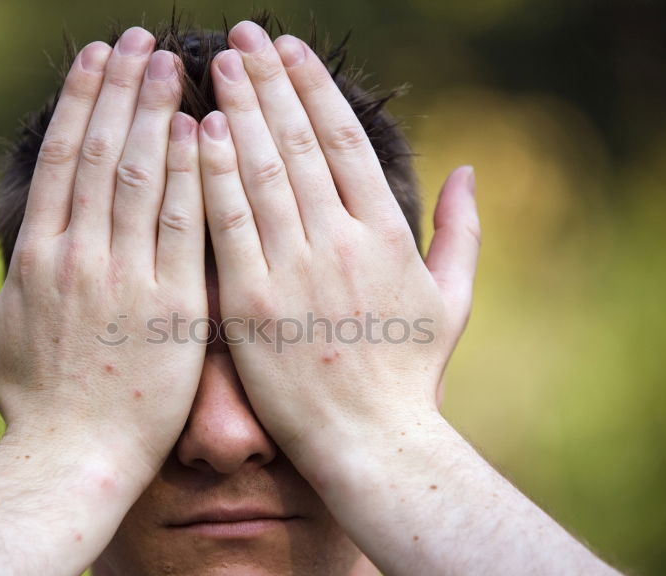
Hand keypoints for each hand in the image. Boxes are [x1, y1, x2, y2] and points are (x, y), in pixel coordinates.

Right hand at [0, 29, 205, 484]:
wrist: (75, 460)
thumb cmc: (28, 402)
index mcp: (35, 257)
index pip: (59, 157)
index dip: (79, 99)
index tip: (96, 55)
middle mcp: (79, 257)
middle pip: (102, 152)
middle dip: (123, 89)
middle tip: (143, 40)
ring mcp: (128, 280)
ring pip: (144, 178)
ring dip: (159, 116)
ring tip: (176, 66)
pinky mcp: (176, 308)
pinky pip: (186, 228)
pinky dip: (194, 177)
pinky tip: (208, 134)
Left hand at [198, 21, 479, 472]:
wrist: (371, 445)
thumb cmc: (411, 377)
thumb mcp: (453, 301)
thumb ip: (461, 232)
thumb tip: (468, 170)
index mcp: (387, 236)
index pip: (345, 142)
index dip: (315, 89)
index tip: (289, 50)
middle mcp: (342, 243)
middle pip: (300, 144)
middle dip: (268, 82)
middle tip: (242, 36)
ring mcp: (295, 273)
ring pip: (262, 174)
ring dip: (238, 113)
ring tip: (215, 65)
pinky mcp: (252, 306)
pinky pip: (228, 229)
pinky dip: (213, 178)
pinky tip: (196, 136)